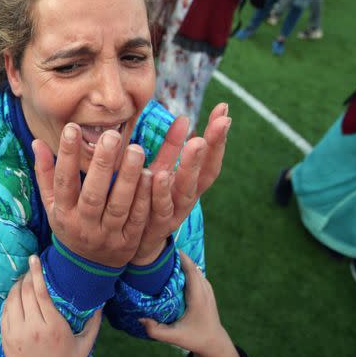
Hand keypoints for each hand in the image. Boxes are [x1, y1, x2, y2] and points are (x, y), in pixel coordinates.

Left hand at [2, 255, 101, 356]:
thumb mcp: (84, 347)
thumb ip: (93, 324)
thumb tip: (101, 303)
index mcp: (54, 327)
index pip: (41, 292)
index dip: (36, 272)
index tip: (35, 258)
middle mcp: (33, 328)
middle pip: (26, 291)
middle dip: (27, 275)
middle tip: (31, 267)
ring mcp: (17, 332)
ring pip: (13, 298)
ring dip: (17, 284)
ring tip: (24, 278)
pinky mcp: (6, 336)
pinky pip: (5, 309)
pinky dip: (10, 298)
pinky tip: (16, 294)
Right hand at [33, 125, 152, 267]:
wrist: (87, 268)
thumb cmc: (69, 224)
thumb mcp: (52, 203)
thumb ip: (45, 173)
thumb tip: (36, 141)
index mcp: (63, 214)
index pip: (63, 182)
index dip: (67, 156)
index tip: (72, 128)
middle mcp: (84, 226)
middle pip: (93, 195)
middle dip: (102, 165)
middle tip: (112, 136)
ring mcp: (107, 236)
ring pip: (119, 206)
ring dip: (128, 178)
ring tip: (136, 149)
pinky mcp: (129, 243)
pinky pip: (138, 219)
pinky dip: (144, 198)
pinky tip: (151, 175)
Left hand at [132, 104, 230, 264]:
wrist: (132, 246)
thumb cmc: (148, 202)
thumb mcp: (161, 170)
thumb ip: (171, 148)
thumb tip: (183, 117)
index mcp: (190, 184)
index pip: (210, 157)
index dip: (218, 135)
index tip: (223, 109)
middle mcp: (187, 199)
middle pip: (205, 172)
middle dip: (214, 146)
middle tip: (221, 122)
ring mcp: (174, 214)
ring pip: (186, 190)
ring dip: (191, 165)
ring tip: (196, 142)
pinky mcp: (155, 227)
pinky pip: (159, 208)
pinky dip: (160, 192)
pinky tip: (158, 174)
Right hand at [140, 252, 240, 356]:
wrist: (214, 343)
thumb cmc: (195, 338)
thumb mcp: (175, 337)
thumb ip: (157, 330)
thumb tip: (140, 319)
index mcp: (198, 297)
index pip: (192, 271)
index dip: (182, 258)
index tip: (168, 249)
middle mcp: (205, 291)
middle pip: (194, 267)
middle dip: (180, 256)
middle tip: (163, 251)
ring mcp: (208, 290)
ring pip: (197, 270)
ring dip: (185, 262)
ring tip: (168, 258)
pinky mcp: (208, 292)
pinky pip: (198, 274)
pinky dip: (189, 268)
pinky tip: (178, 269)